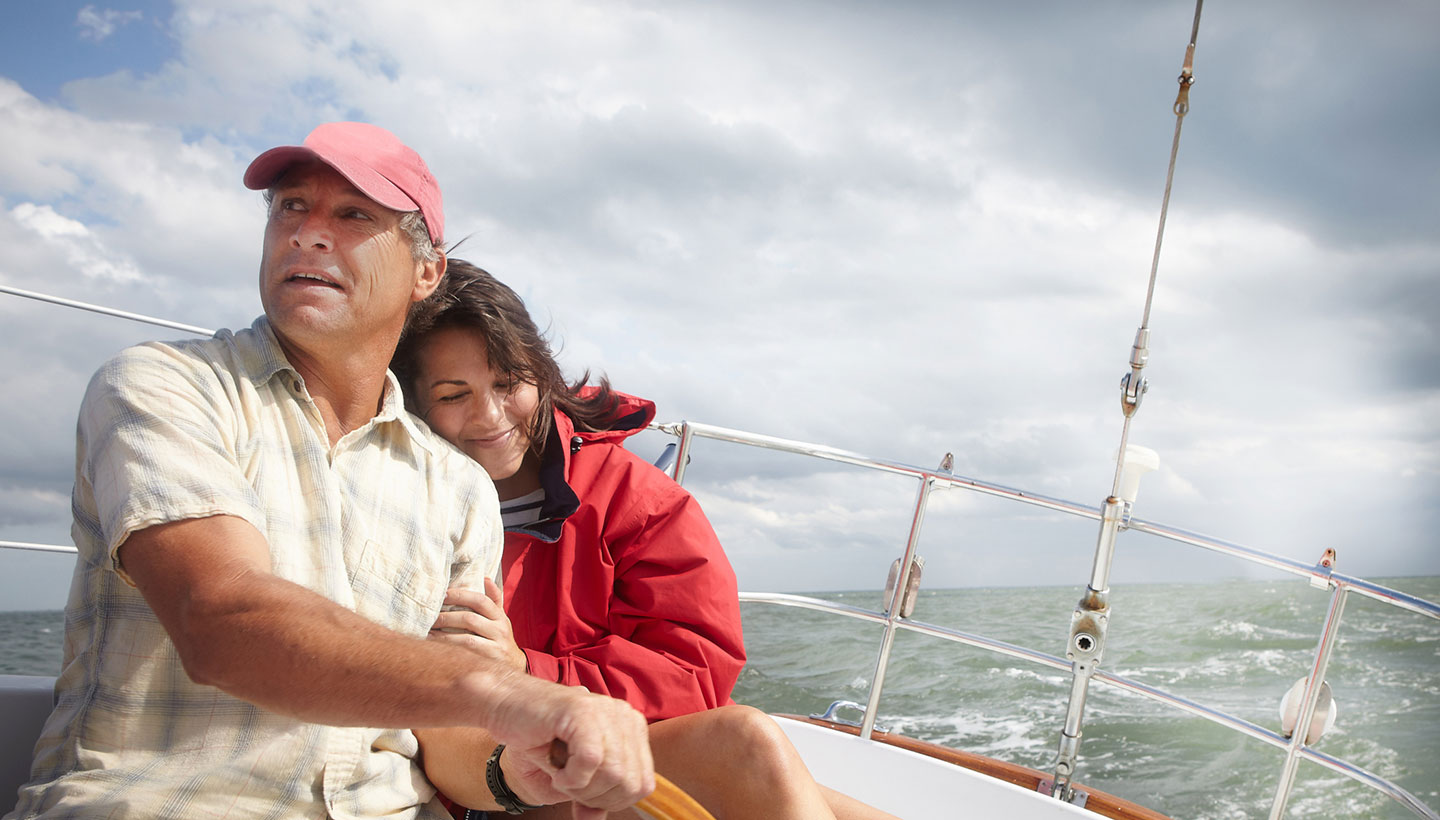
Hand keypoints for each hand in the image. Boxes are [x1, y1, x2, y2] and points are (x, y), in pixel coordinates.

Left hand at [429, 579, 526, 671]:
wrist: (513, 664)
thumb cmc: (501, 637)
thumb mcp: (501, 618)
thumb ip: (494, 599)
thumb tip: (485, 578)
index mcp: (500, 616)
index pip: (481, 601)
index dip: (461, 596)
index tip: (443, 594)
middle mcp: (500, 630)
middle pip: (470, 619)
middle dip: (447, 616)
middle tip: (431, 616)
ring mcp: (495, 647)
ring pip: (466, 638)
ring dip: (444, 634)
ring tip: (430, 630)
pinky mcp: (488, 661)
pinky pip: (466, 654)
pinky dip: (450, 648)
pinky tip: (437, 645)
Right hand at [490, 684, 654, 817]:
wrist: (504, 705)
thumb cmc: (537, 736)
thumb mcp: (572, 772)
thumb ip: (591, 795)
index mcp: (631, 728)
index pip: (643, 783)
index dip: (612, 801)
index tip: (583, 797)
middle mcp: (624, 716)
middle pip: (630, 783)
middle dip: (596, 797)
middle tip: (568, 785)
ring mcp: (606, 710)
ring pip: (613, 774)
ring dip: (580, 787)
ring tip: (560, 774)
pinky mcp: (583, 711)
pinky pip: (591, 761)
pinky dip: (570, 778)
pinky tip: (555, 769)